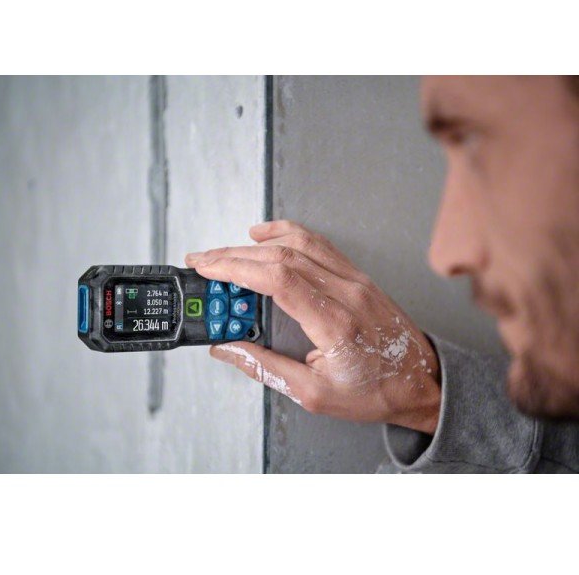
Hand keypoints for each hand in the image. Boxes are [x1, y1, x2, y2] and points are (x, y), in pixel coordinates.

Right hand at [185, 220, 440, 433]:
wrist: (422, 381)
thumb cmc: (376, 391)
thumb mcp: (314, 394)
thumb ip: (265, 367)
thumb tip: (227, 349)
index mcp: (334, 321)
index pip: (276, 278)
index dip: (235, 266)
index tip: (207, 266)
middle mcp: (345, 291)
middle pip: (281, 256)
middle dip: (234, 255)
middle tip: (204, 261)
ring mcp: (354, 279)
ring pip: (299, 243)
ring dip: (257, 243)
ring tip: (227, 251)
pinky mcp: (357, 276)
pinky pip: (319, 244)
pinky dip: (288, 233)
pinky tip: (268, 235)